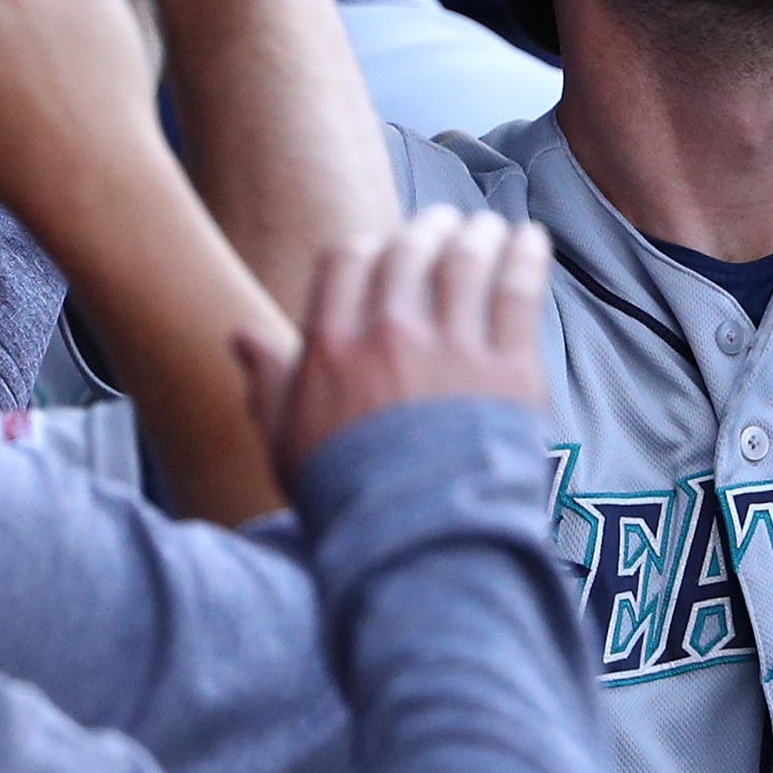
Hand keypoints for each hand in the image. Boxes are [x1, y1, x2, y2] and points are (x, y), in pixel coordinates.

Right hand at [233, 208, 550, 475]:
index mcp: (332, 347)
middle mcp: (390, 335)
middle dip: (426, 229)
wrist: (416, 549)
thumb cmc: (346, 501)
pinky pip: (518, 293)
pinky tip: (532, 238)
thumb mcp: (287, 446)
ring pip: (465, 262)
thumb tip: (240, 337)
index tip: (383, 246)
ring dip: (477, 233)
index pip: (346, 261)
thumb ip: (268, 383)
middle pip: (409, 252)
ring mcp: (452, 350)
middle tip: (441, 223)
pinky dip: (526, 255)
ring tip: (489, 225)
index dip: (366, 246)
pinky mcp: (508, 370)